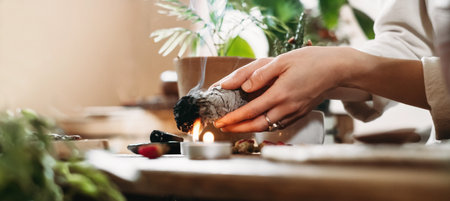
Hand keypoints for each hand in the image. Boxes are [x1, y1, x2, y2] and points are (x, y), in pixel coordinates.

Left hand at [214, 46, 355, 131]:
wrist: (336, 69)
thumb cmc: (309, 61)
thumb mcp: (282, 61)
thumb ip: (260, 74)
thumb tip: (243, 87)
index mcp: (280, 94)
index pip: (250, 111)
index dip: (233, 118)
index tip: (220, 121)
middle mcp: (287, 107)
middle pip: (257, 124)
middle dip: (237, 128)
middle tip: (223, 128)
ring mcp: (295, 112)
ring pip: (268, 127)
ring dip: (250, 128)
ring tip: (235, 126)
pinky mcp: (300, 113)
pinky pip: (279, 125)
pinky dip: (265, 126)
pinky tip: (257, 122)